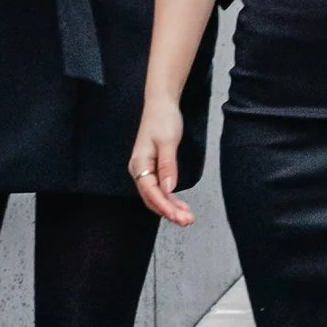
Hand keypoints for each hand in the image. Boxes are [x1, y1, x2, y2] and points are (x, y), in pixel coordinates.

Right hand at [129, 94, 190, 225]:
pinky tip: (179, 207)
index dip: (164, 206)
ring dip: (170, 208)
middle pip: (152, 197)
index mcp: (140, 163)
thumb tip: (169, 188)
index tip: (177, 216)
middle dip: (169, 211)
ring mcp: (145, 170)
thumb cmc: (163, 119)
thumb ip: (168, 165)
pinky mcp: (153, 169)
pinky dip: (169, 200)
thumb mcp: (168, 141)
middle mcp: (139, 169)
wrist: (161, 105)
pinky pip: (159, 189)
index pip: (150, 191)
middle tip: (186, 221)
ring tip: (186, 217)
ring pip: (156, 196)